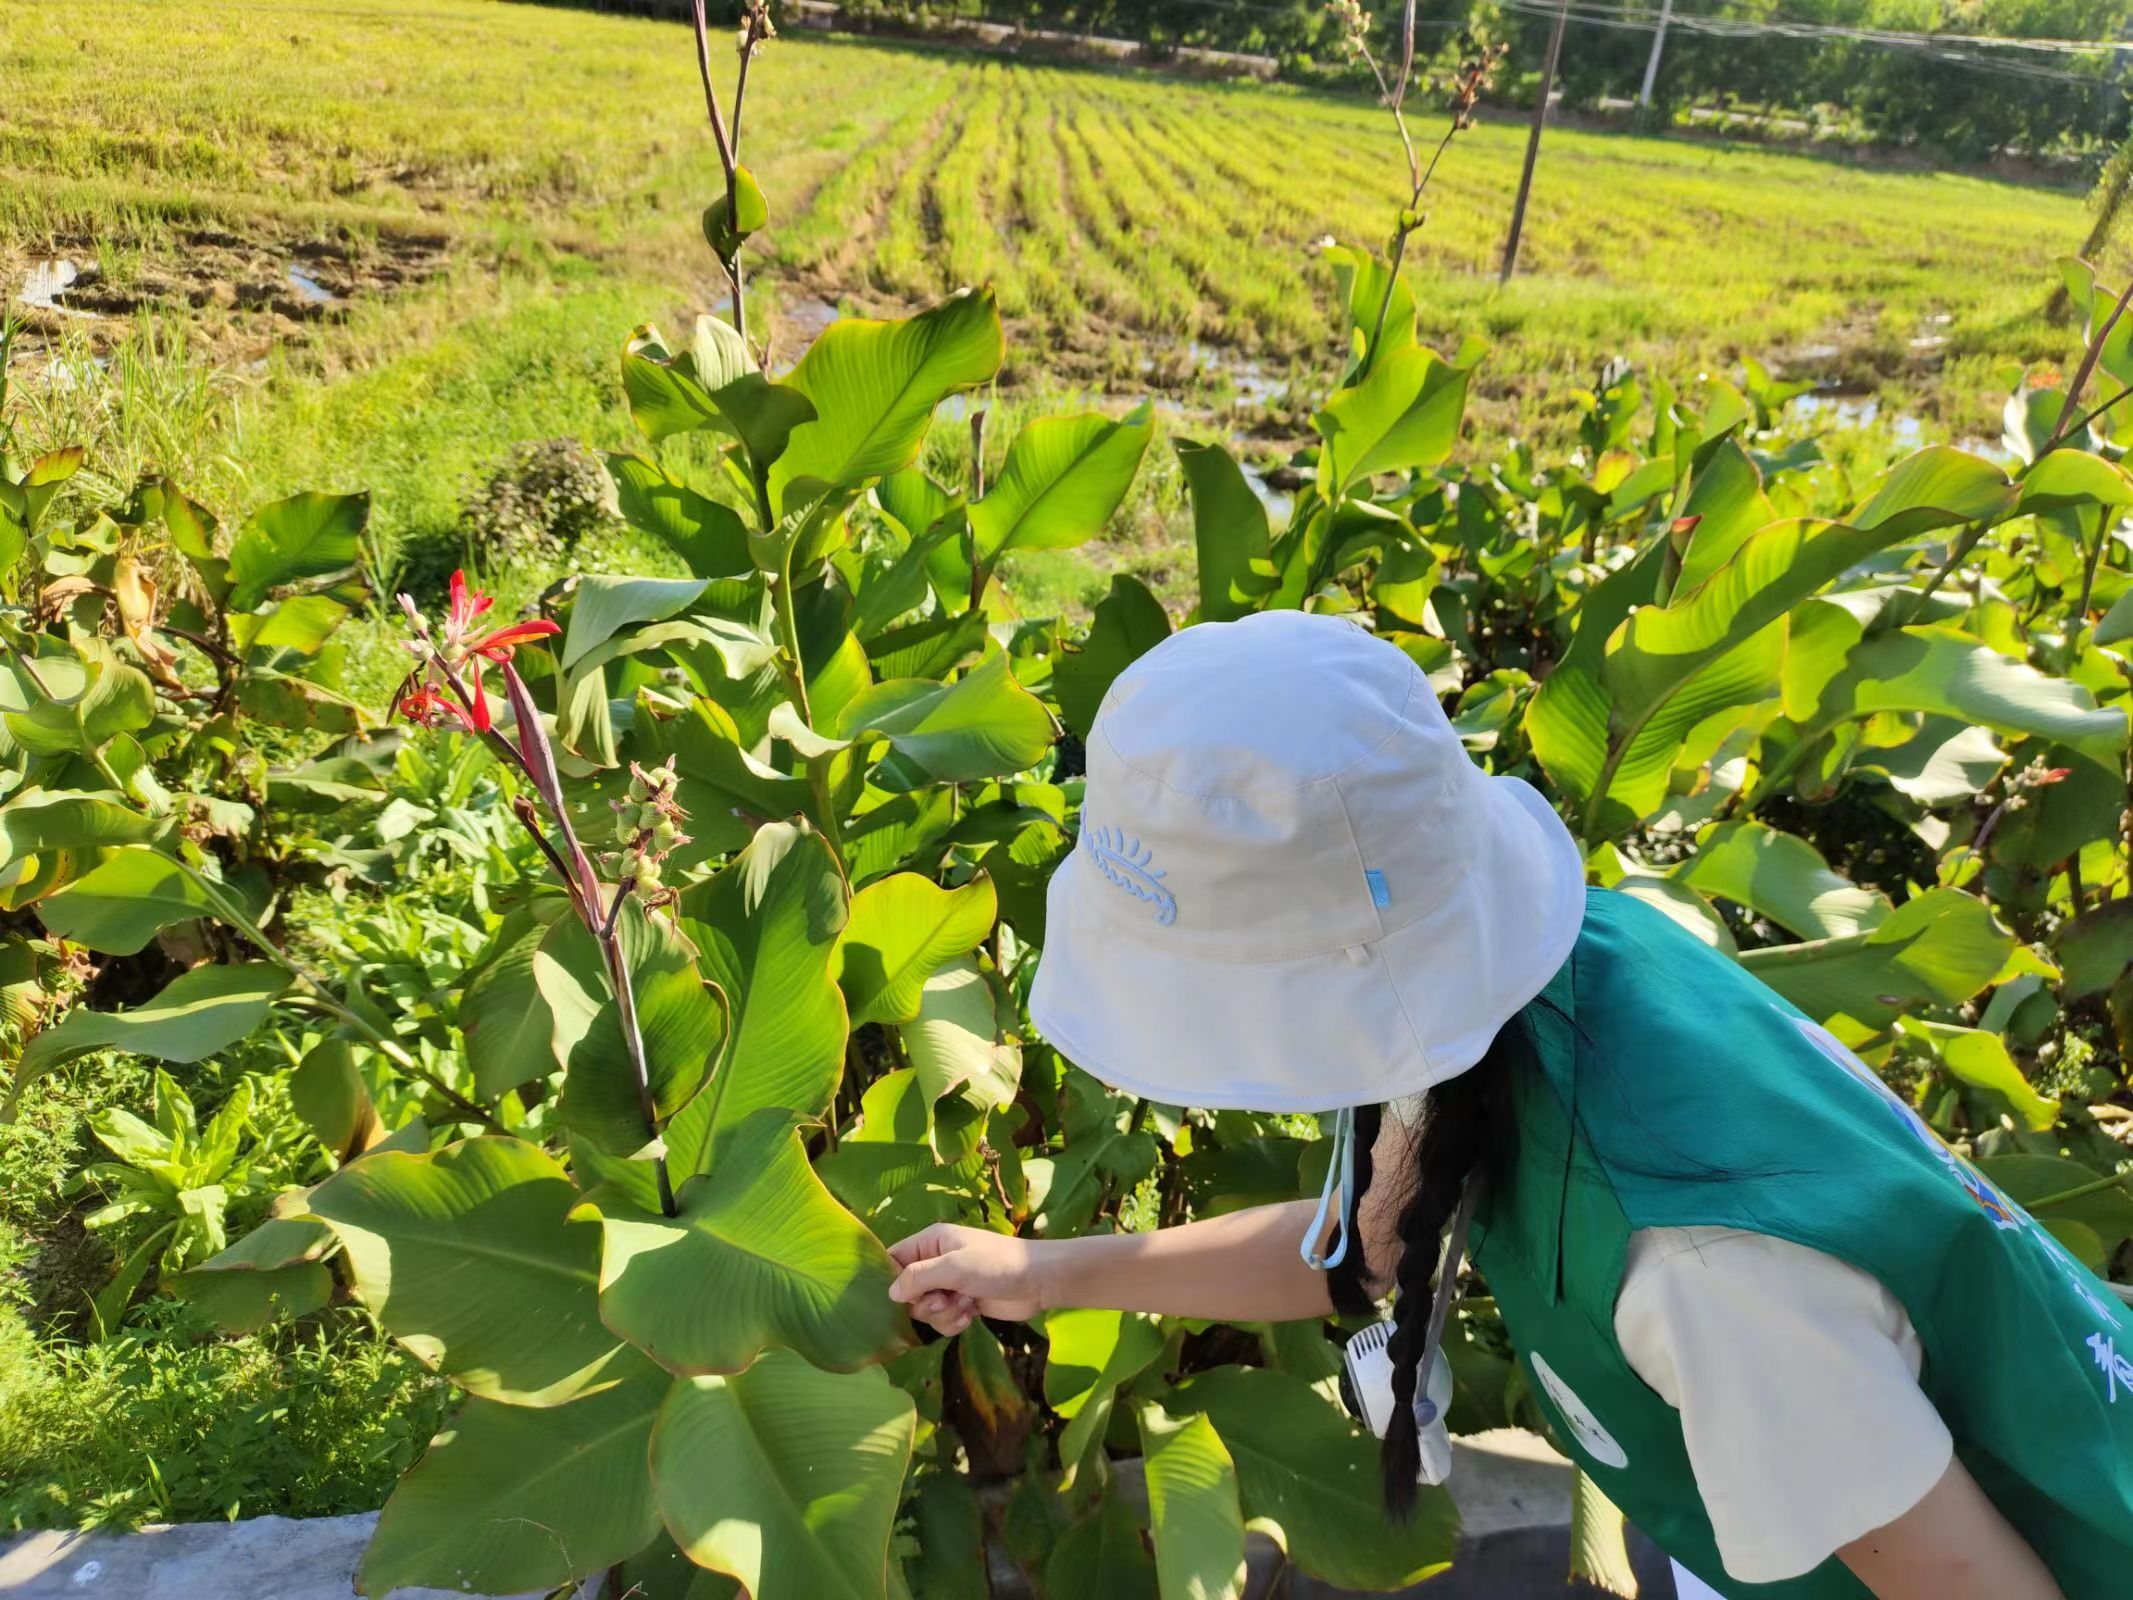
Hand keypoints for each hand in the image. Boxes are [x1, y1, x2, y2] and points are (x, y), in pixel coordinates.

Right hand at [888, 1223, 1045, 1335]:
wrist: (1039, 1282)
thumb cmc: (998, 1264)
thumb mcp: (955, 1266)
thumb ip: (919, 1277)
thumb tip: (891, 1293)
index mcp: (931, 1242)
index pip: (894, 1259)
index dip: (891, 1280)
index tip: (899, 1297)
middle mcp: (936, 1262)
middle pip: (907, 1291)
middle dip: (924, 1303)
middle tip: (943, 1300)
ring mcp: (949, 1284)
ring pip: (925, 1310)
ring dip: (942, 1314)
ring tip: (965, 1305)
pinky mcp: (962, 1303)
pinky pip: (942, 1321)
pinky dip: (953, 1322)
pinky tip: (971, 1315)